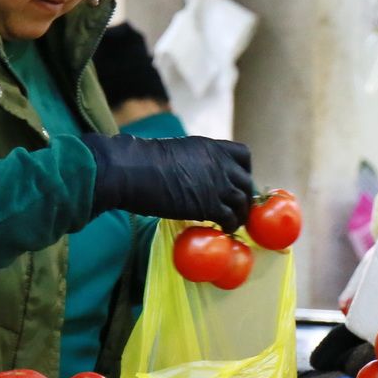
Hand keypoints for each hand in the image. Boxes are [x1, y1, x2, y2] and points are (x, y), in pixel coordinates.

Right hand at [83, 134, 253, 227]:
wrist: (131, 170)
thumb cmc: (141, 161)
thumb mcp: (176, 153)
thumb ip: (193, 162)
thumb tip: (192, 174)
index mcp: (211, 147)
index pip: (243, 156)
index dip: (243, 172)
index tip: (236, 183)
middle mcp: (220, 163)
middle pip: (246, 182)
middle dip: (244, 197)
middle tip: (236, 209)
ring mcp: (217, 184)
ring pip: (242, 202)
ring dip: (239, 215)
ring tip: (232, 224)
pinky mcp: (210, 205)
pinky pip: (230, 219)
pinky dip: (229, 226)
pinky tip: (223, 230)